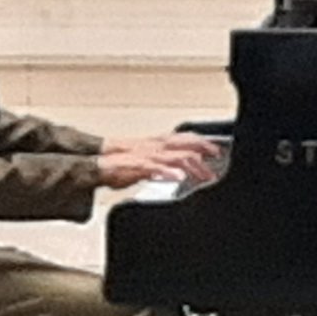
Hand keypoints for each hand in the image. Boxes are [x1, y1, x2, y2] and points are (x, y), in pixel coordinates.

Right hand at [96, 135, 218, 189]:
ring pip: (175, 156)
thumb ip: (164, 164)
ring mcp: (148, 155)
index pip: (184, 138)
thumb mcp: (148, 161)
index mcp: (158, 144)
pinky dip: (168, 172)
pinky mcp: (138, 166)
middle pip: (185, 144)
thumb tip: (179, 169)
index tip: (216, 150)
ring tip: (204, 175)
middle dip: (204, 150)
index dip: (202, 142)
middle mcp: (156, 146)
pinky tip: (178, 177)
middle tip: (217, 159)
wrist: (99, 164)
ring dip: (192, 166)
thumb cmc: (121, 163)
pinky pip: (155, 167)